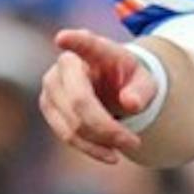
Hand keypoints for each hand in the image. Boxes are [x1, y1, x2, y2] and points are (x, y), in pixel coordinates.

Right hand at [38, 29, 152, 163]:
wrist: (112, 87)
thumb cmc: (129, 80)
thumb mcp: (145, 82)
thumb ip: (142, 90)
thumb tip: (131, 104)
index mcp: (96, 49)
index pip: (84, 44)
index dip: (74, 41)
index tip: (63, 38)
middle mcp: (66, 63)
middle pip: (80, 101)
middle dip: (107, 128)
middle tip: (134, 142)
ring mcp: (52, 85)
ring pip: (72, 123)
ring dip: (101, 141)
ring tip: (129, 145)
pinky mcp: (48, 107)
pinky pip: (66, 134)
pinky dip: (90, 148)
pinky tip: (110, 155)